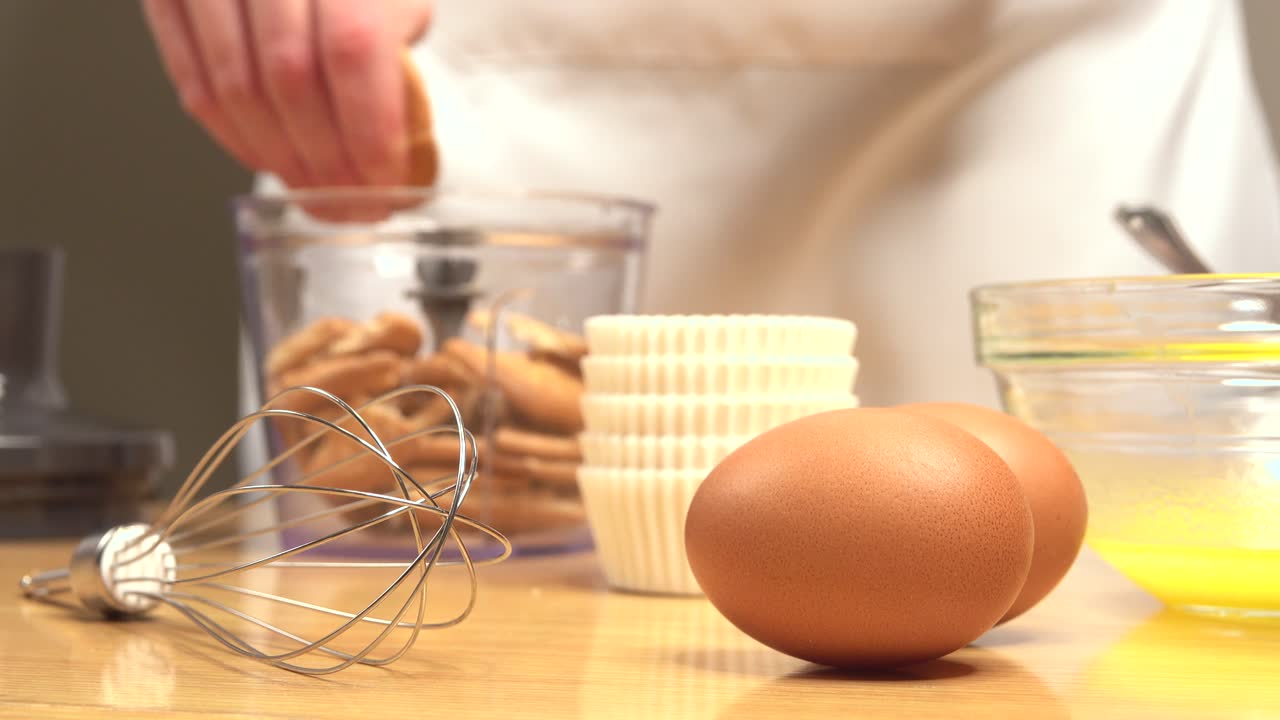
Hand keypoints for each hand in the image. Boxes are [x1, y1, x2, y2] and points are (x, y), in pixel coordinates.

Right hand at [142, 0, 432, 188]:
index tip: (386, 180)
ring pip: (236, 88)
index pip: (353, 49)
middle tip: (350, 198)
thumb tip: (391, 148)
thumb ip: (397, 61)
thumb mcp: (398, 0)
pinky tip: (266, 157)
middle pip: (290, 77)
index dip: (368, 130)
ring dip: (278, 156)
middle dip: (324, 157)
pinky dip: (232, 135)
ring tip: (312, 187)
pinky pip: (192, 81)